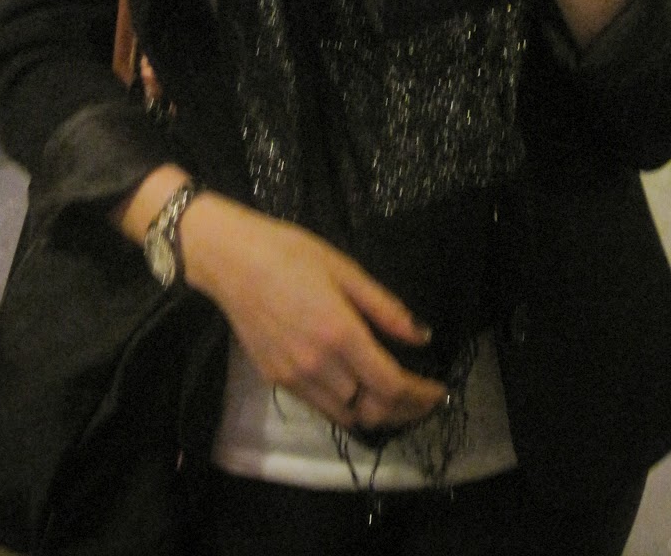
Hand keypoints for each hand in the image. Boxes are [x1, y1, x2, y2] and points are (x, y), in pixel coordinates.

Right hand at [182, 195, 444, 432]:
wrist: (230, 260)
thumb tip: (422, 336)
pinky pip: (321, 407)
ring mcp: (294, 378)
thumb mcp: (345, 269)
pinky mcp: (276, 381)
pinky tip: (358, 389)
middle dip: (405, 412)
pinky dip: (347, 408)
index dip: (421, 395)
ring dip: (377, 415)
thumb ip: (385, 309)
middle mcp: (319, 365)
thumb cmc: (290, 253)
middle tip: (423, 399)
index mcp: (340, 334)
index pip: (391, 386)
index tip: (439, 390)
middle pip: (372, 411)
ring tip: (396, 400)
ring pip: (347, 417)